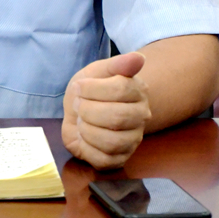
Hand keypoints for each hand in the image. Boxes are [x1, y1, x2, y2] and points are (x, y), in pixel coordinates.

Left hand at [62, 51, 150, 169]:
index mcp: (138, 92)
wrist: (80, 109)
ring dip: (86, 129)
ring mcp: (132, 140)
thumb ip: (117, 64)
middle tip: (78, 105)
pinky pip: (103, 160)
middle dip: (88, 110)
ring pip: (111, 142)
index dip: (93, 89)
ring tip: (81, 120)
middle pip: (117, 117)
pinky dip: (86, 147)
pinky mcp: (119, 159)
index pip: (121, 89)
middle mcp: (140, 117)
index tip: (79, 87)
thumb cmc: (91, 88)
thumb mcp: (98, 70)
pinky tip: (83, 136)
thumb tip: (139, 57)